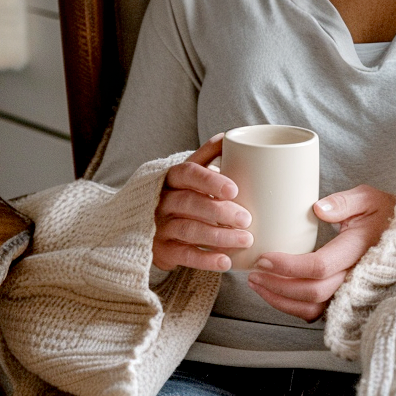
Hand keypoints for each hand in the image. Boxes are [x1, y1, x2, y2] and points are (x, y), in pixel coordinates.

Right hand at [153, 135, 252, 271]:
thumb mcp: (189, 175)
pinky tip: (226, 261)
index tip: (234, 189)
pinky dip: (206, 260)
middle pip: (190, 203)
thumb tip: (230, 135)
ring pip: (189, 230)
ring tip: (246, 239)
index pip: (188, 173)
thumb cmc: (181, 195)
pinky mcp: (162, 251)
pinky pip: (184, 255)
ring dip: (219, 236)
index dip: (210, 180)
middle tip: (247, 218)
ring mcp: (159, 227)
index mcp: (171, 178)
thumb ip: (207, 156)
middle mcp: (162, 201)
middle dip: (220, 211)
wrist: (149, 227)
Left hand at [247, 185, 395, 320]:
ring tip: (258, 285)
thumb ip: (344, 202)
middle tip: (254, 272)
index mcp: (358, 249)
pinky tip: (276, 292)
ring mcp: (352, 290)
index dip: (288, 266)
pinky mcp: (347, 296)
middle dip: (278, 286)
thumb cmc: (385, 213)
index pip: (319, 267)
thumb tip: (318, 208)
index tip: (265, 257)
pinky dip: (293, 307)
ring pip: (313, 309)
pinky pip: (317, 311)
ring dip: (281, 301)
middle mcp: (356, 275)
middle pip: (313, 293)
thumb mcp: (368, 198)